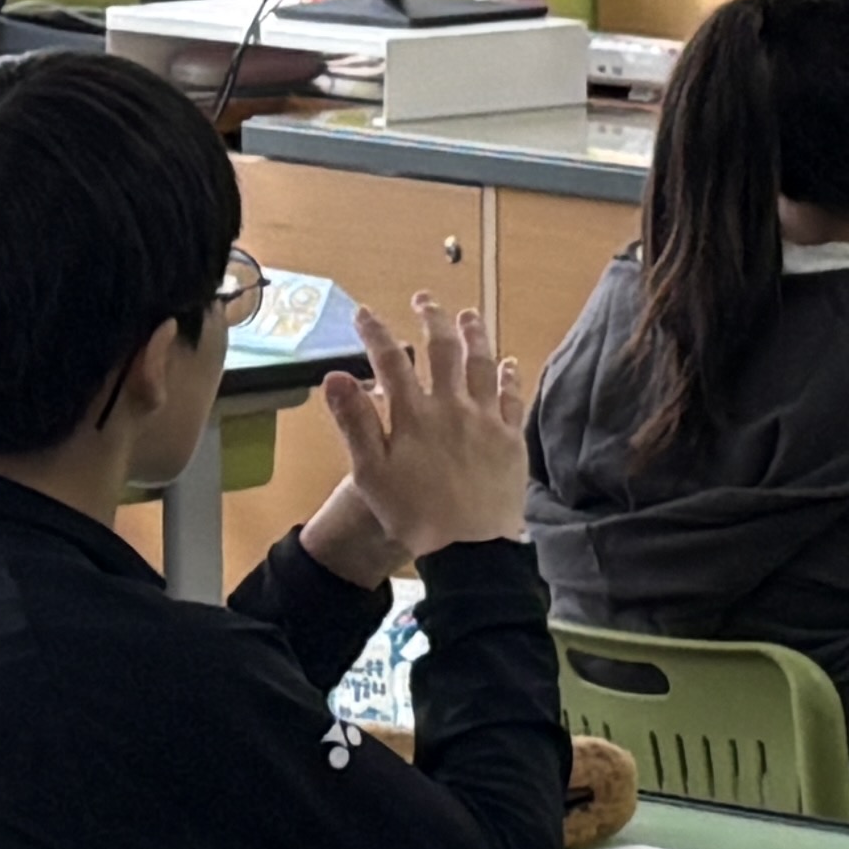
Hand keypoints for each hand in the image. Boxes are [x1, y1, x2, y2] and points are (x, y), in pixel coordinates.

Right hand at [309, 302, 527, 568]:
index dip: (376, 333)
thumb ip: (354, 422)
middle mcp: (452, 408)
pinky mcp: (511, 438)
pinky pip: (512, 397)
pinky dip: (509, 375)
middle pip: (444, 351)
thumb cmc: (414, 515)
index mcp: (413, 416)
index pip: (391, 361)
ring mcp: (486, 420)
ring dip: (475, 335)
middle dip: (432, 319)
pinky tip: (509, 362)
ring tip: (469, 316)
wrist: (470, 548)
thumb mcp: (370, 473)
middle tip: (425, 299)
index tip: (365, 313)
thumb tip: (336, 377)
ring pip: (482, 365)